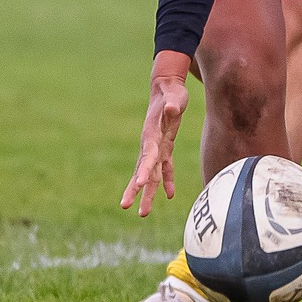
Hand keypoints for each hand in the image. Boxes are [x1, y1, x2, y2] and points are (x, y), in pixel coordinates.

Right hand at [121, 55, 190, 216]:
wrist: (166, 88)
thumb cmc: (172, 92)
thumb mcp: (175, 96)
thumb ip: (173, 104)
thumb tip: (172, 109)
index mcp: (151, 134)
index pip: (148, 155)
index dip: (145, 169)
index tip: (141, 183)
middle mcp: (151, 144)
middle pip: (142, 170)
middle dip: (135, 189)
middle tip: (126, 206)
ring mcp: (157, 147)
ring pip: (152, 174)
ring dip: (149, 193)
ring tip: (143, 213)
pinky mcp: (165, 146)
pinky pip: (165, 167)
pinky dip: (167, 180)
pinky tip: (169, 195)